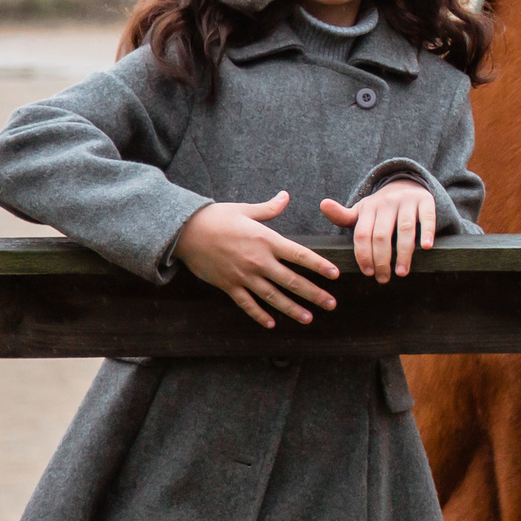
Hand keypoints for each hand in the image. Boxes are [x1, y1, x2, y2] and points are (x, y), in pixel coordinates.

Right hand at [177, 192, 340, 328]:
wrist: (185, 231)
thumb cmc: (216, 217)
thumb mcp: (245, 210)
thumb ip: (269, 208)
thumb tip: (285, 196)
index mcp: (266, 240)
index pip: (300, 255)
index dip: (319, 266)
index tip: (335, 275)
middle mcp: (258, 261)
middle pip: (292, 281)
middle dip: (314, 294)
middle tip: (331, 304)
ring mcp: (243, 276)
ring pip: (273, 297)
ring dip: (292, 309)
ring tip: (309, 318)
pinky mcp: (229, 285)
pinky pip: (247, 304)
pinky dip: (259, 315)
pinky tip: (272, 324)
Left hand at [320, 180, 437, 283]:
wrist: (406, 184)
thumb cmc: (381, 207)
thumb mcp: (361, 211)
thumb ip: (342, 215)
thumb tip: (323, 204)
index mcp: (368, 207)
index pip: (362, 234)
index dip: (363, 255)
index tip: (368, 273)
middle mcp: (386, 202)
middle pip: (381, 235)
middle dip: (382, 260)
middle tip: (384, 279)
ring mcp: (407, 201)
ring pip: (405, 229)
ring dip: (403, 253)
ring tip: (402, 272)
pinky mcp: (425, 201)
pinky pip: (427, 217)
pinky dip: (428, 232)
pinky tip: (427, 247)